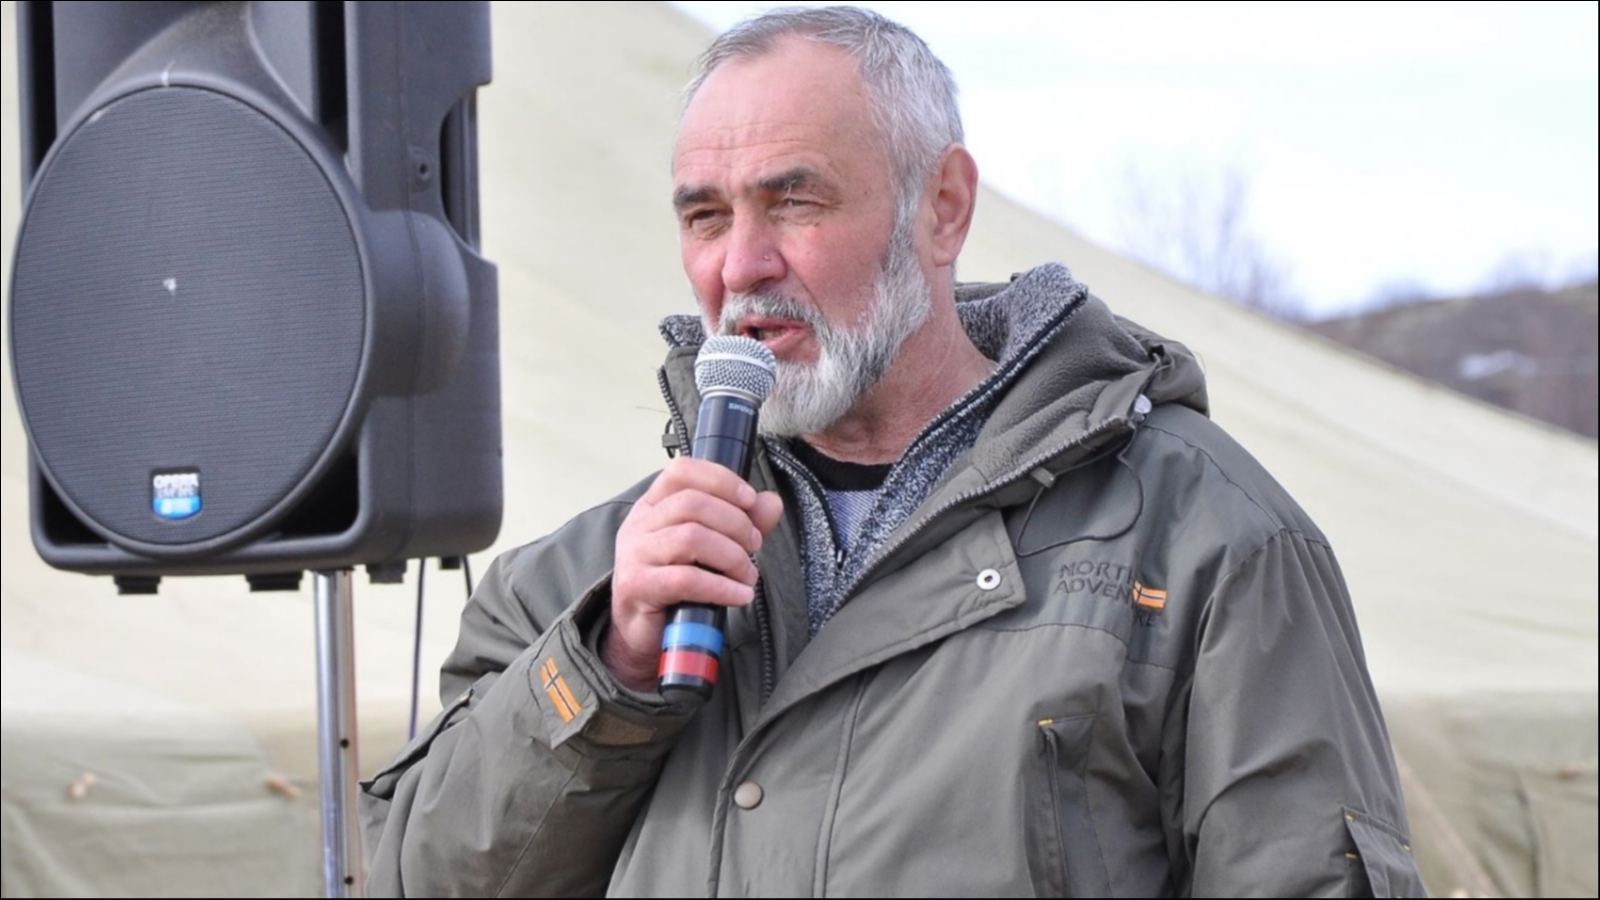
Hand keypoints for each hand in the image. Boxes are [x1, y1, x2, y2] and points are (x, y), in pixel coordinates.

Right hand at [604, 457, 783, 691]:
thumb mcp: (710, 548)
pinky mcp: (637, 586)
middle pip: (693, 504)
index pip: (681, 471)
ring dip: (732, 556)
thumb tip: (771, 502)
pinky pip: (686, 579)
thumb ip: (741, 522)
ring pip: (691, 537)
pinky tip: (739, 595)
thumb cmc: (675, 585)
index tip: (750, 500)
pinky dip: (722, 587)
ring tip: (748, 574)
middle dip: (736, 523)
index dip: (721, 480)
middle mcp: (639, 524)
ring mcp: (634, 554)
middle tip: (754, 545)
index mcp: (653, 505)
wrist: (642, 632)